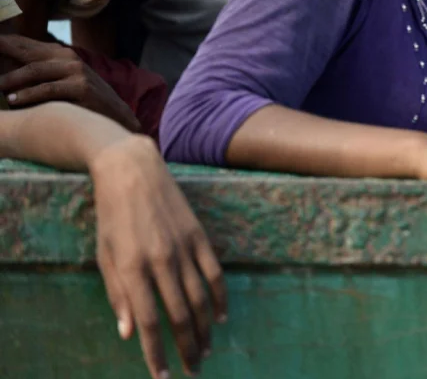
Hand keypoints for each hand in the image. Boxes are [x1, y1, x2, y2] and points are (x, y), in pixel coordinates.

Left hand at [0, 35, 138, 131]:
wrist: (115, 115)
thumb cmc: (80, 101)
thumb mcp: (59, 80)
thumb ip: (34, 73)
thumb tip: (2, 76)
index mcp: (59, 53)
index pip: (22, 43)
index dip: (2, 43)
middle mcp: (68, 58)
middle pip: (25, 52)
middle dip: (1, 53)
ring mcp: (77, 71)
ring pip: (34, 70)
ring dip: (10, 79)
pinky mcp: (82, 88)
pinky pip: (48, 89)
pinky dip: (27, 95)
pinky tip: (12, 101)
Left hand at [89, 136, 225, 377]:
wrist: (133, 171)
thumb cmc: (112, 216)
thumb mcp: (104, 255)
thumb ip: (117, 295)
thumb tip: (129, 333)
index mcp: (132, 268)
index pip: (148, 322)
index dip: (155, 353)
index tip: (162, 375)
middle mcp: (161, 261)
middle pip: (179, 315)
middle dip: (186, 348)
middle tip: (193, 370)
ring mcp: (183, 248)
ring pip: (199, 299)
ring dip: (204, 329)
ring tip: (206, 351)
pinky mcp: (199, 236)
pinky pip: (214, 273)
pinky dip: (219, 298)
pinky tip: (220, 317)